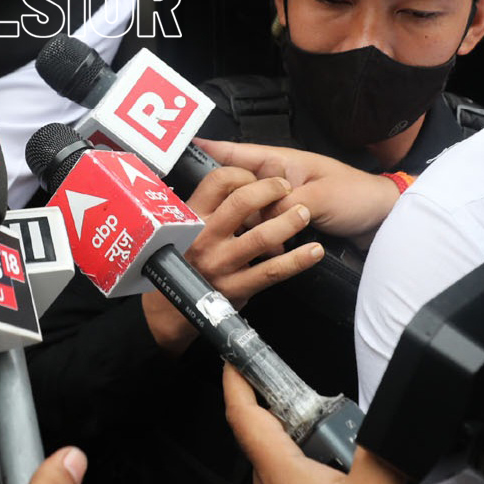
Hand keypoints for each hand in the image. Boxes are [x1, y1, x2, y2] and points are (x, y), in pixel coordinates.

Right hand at [141, 167, 322, 353]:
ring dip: (288, 222)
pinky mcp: (236, 288)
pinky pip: (272, 271)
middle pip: (241, 202)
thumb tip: (233, 178)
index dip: (243, 174)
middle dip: (270, 189)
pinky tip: (314, 251)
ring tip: (304, 213)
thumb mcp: (180, 229)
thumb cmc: (180, 260)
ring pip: (261, 236)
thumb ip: (204, 207)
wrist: (169, 309)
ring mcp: (221, 263)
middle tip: (286, 188)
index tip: (256, 177)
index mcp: (190, 217)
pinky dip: (298, 260)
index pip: (218, 181)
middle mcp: (204, 237)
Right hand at [197, 139, 399, 244]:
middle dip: (240, 204)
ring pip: (251, 215)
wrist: (387, 223)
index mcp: (280, 162)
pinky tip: (282, 253)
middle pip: (238, 188)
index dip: (211, 150)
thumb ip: (280, 205)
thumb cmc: (357, 198)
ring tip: (277, 241)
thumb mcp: (318, 197)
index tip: (185, 147)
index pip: (237, 152)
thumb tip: (254, 221)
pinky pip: (267, 234)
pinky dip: (272, 244)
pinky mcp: (289, 225)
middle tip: (246, 220)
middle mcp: (276, 182)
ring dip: (260, 229)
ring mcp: (281, 205)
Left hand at [222, 365, 404, 483]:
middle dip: (281, 408)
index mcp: (278, 469)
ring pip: (279, 457)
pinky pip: (291, 476)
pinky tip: (339, 468)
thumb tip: (394, 424)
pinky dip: (308, 462)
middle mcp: (269, 482)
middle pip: (262, 433)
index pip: (242, 414)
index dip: (235, 380)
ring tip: (331, 432)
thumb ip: (380, 451)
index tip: (235, 357)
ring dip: (300, 439)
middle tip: (303, 392)